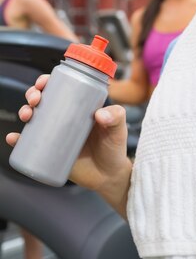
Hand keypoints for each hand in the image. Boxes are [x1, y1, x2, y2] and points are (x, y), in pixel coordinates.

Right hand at [6, 74, 131, 215]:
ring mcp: (55, 134)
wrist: (109, 176)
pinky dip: (17, 139)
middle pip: (43, 100)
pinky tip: (13, 138)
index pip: (61, 88)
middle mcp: (65, 118)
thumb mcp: (119, 128)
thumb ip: (116, 117)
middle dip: (33, 94)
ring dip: (24, 111)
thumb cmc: (114, 148)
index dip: (48, 81)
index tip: (44, 82)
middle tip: (35, 100)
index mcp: (79, 107)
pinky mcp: (49, 151)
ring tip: (27, 115)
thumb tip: (99, 115)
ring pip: (34, 118)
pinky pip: (29, 144)